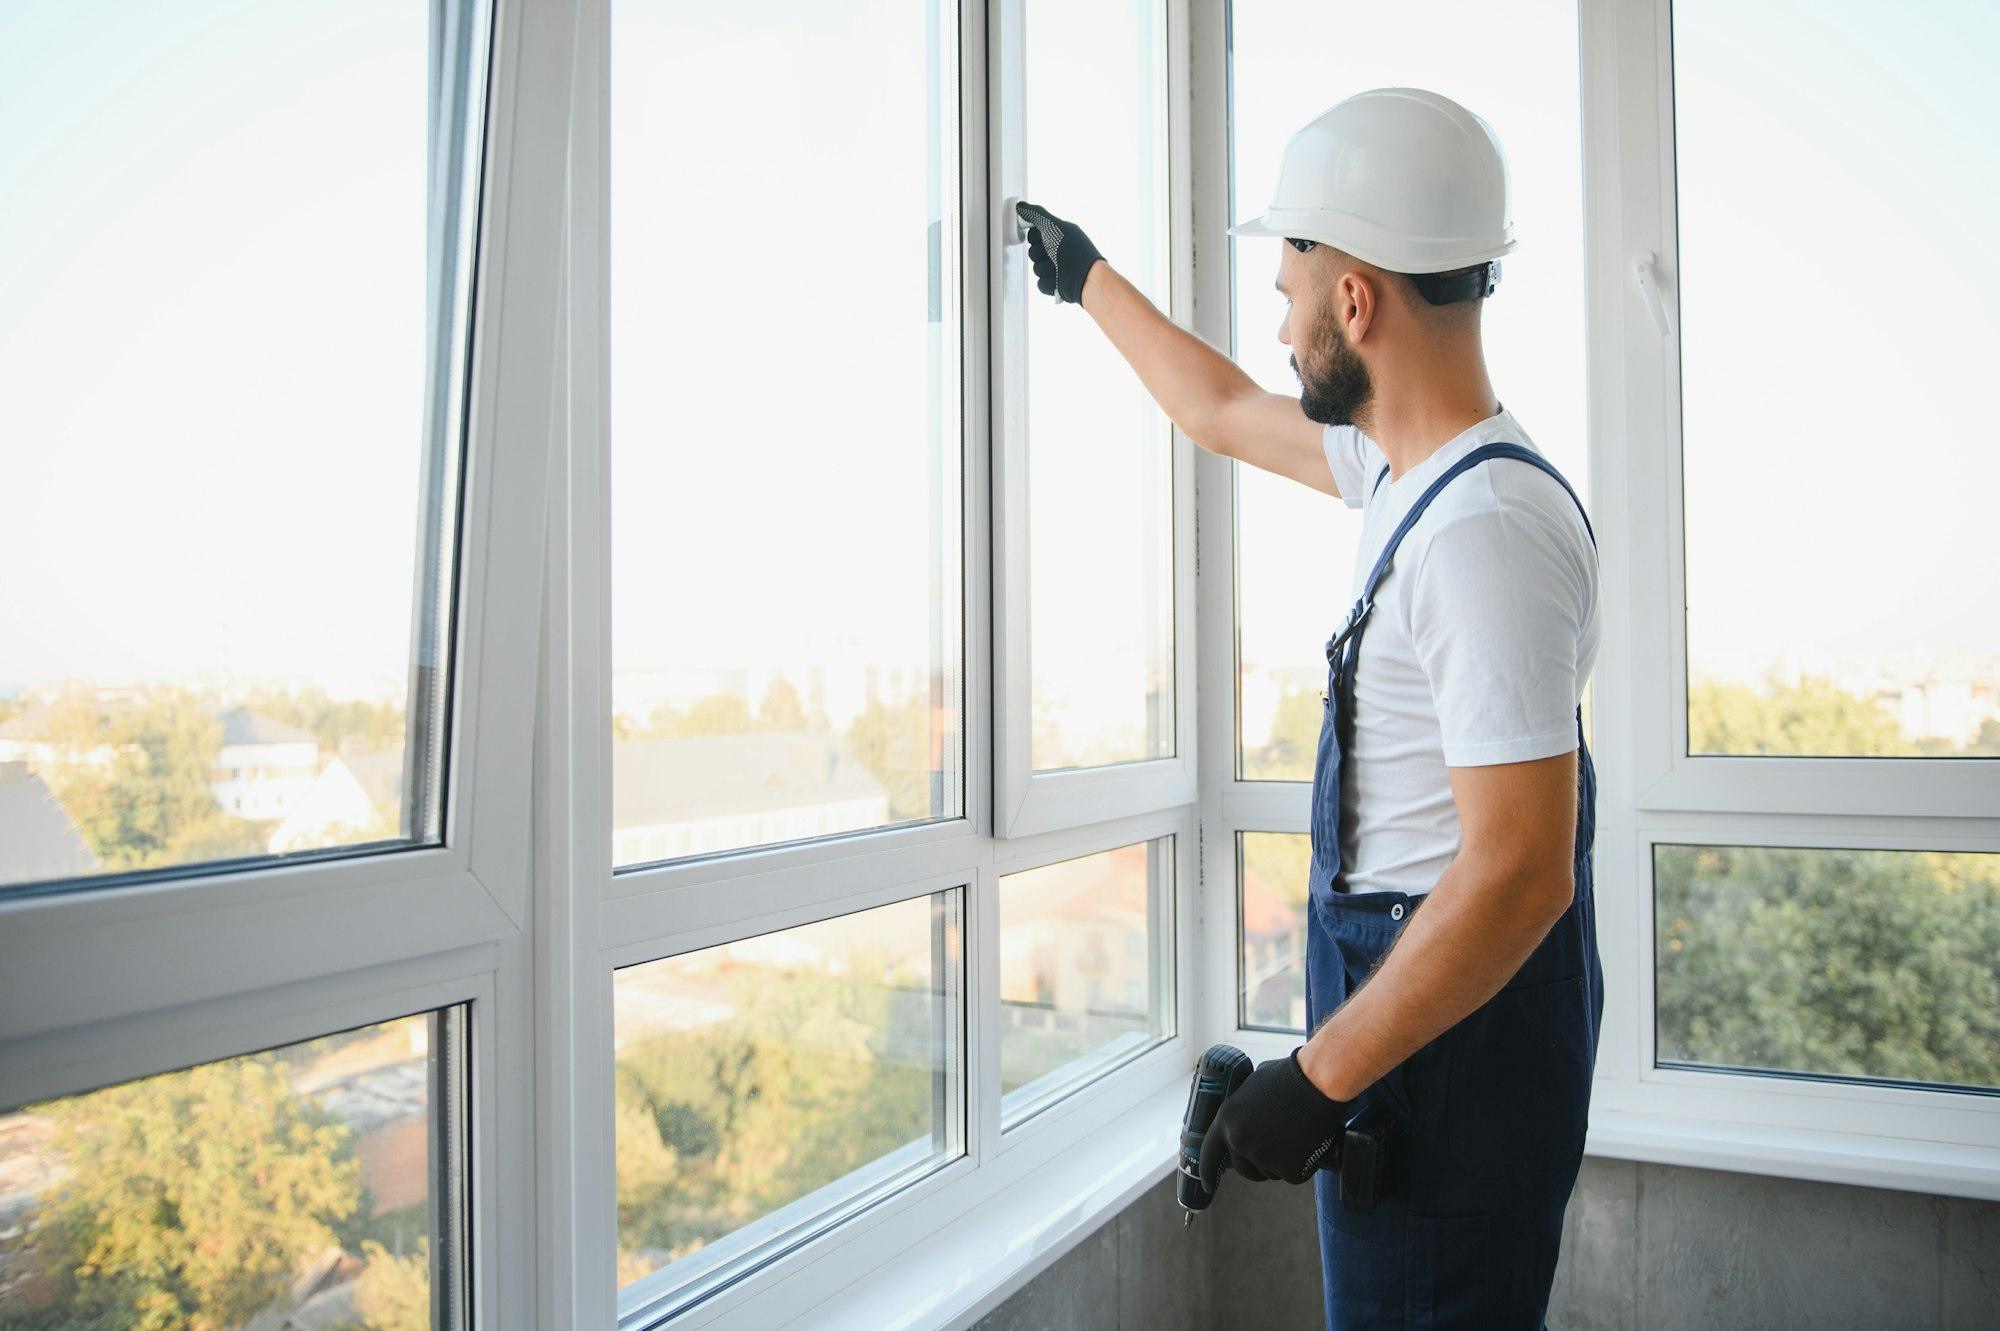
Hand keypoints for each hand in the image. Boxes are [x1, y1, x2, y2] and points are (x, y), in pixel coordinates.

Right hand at [1015, 199, 1103, 304]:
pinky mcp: (1054, 285)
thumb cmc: (1074, 249)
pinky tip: (1059, 279)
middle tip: (1054, 254)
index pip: (1033, 235)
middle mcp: (1057, 251)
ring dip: (1046, 268)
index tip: (1045, 237)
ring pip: (1036, 268)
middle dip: (1041, 254)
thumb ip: (1036, 214)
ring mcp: (1056, 269)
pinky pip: (1040, 283)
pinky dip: (1049, 282)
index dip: (1036, 237)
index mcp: (1058, 236)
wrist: (1085, 277)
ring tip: (1059, 268)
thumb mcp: (1053, 226)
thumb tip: (1021, 206)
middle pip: (1032, 252)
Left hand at [1196, 1048, 1352, 1187]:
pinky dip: (1302, 1166)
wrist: (1318, 1084)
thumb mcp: (1253, 1085)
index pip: (1210, 1153)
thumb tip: (1248, 1116)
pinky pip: (1293, 1175)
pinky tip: (1308, 1145)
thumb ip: (1244, 1108)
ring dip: (1280, 1163)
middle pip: (1243, 1169)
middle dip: (1257, 1165)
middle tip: (1275, 1151)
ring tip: (1294, 1138)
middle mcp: (1240, 1141)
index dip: (1208, 1172)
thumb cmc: (1289, 1077)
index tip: (1208, 1185)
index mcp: (1227, 1120)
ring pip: (1269, 1173)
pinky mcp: (1288, 1169)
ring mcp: (1263, 1157)